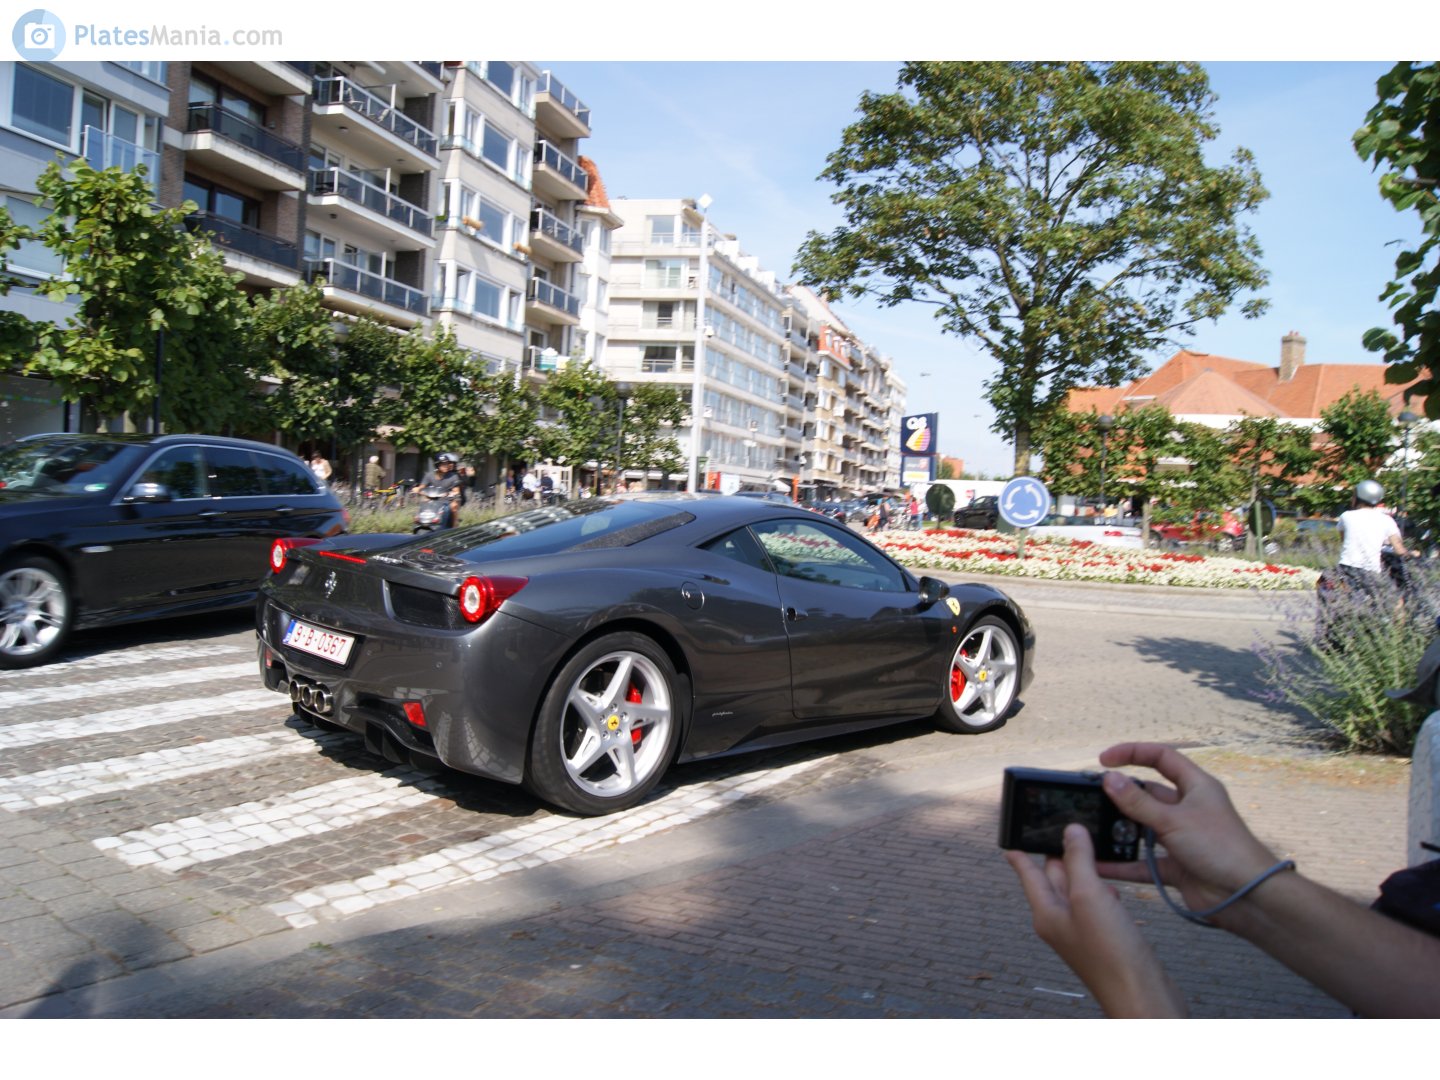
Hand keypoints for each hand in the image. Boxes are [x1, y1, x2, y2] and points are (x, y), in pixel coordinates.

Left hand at [1005, 823, 1185, 1016]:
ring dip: (1083, 869)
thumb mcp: (1089, 896)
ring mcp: (1084, 930)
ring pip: (1078, 890)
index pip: (1029, 875)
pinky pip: (1097, 904)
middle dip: (1057, 855)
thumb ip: (1078, 861)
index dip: (1021, 855)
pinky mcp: (1105, 937)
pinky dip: (1101, 889)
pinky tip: (1112, 885)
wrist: (1142, 996)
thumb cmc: (1111, 955)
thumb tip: (1071, 831)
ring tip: (1088, 846)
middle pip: (1054, 879)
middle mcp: (1061, 921)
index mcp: (1047, 913)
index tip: (1012, 841)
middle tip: (1059, 830)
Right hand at [1093, 743, 1280, 925]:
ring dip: (1121, 830)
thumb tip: (1108, 779)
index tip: (1104, 760)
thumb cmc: (1220, 848)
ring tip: (1093, 829)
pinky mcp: (1176, 865)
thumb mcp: (1173, 820)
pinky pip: (1142, 862)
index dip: (1133, 753)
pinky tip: (1101, 864)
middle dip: (1122, 795)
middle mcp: (1188, 809)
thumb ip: (1138, 802)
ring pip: (1143, 828)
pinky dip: (1123, 864)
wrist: (1247, 896)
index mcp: (1196, 787)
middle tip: (1093, 797)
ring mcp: (1181, 837)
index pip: (1161, 757)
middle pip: (1148, 793)